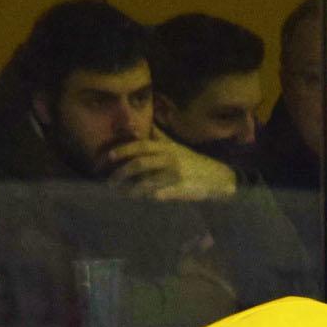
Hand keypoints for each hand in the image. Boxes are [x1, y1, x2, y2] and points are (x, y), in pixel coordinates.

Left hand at [108, 136, 236, 202]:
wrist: (217, 177)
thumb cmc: (191, 161)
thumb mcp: (175, 146)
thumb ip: (157, 137)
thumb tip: (138, 126)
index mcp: (167, 147)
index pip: (142, 146)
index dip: (124, 150)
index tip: (109, 156)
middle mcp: (170, 159)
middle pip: (141, 164)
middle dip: (122, 172)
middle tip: (110, 181)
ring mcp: (175, 175)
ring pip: (147, 182)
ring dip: (131, 189)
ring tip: (121, 193)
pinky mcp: (181, 189)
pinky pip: (159, 194)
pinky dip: (147, 197)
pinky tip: (139, 200)